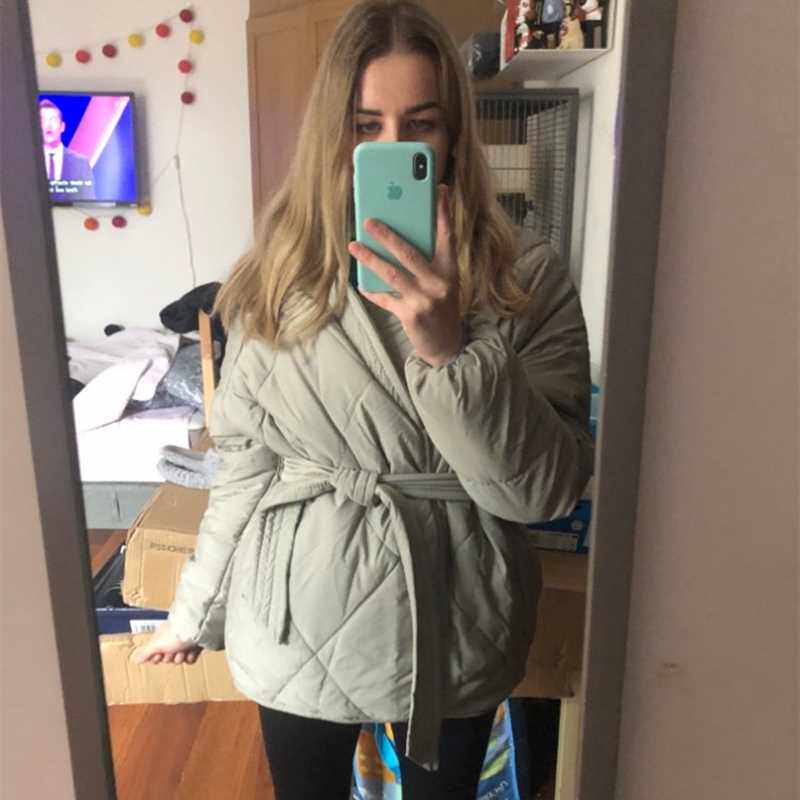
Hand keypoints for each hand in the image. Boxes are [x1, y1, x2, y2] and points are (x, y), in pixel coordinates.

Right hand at [131, 620, 202, 665]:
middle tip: (171, 654)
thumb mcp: (157, 644)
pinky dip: (191, 656)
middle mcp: (173, 637)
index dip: (155, 657)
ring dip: (181, 658)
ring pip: (180, 658)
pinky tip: (192, 652)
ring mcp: (185, 641)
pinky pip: (192, 657)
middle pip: (168, 656)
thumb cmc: (175, 634)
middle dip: (170, 658)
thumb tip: (134, 658)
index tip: (157, 658)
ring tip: (183, 652)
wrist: (197, 628)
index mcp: (162, 635)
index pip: (155, 651)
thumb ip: (145, 653)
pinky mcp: (197, 644)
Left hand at [348, 184, 463, 367]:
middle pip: (410, 253)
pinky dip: (372, 291)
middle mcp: (440, 283)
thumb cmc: (441, 305)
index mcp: (450, 270)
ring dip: (370, 259)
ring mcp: (425, 300)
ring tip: (354, 246)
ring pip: (392, 274)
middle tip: (368, 220)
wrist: (447, 344)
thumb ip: (430, 260)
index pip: (447, 236)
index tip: (438, 189)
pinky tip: (361, 283)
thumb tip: (406, 232)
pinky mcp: (411, 316)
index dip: (443, 212)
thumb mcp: (444, 281)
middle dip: (387, 235)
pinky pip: (386, 299)